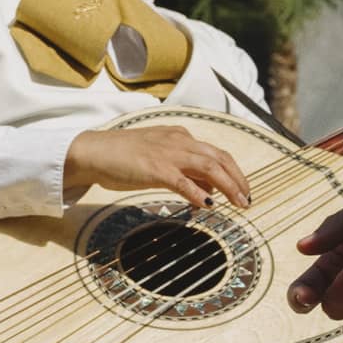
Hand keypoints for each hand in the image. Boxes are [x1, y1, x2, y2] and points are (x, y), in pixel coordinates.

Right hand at [64, 126, 251, 209]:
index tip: (243, 190)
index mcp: (179, 136)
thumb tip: (209, 191)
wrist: (95, 152)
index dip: (234, 172)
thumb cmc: (125, 157)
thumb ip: (184, 171)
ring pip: (208, 166)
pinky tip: (207, 206)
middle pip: (219, 158)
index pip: (216, 152)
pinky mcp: (155, 169)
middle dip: (238, 179)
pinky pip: (183, 181)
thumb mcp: (160, 159)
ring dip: (228, 186)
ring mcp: (167, 154)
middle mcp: (178, 141)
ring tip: (239, 204)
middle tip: (248, 201)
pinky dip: (199, 193)